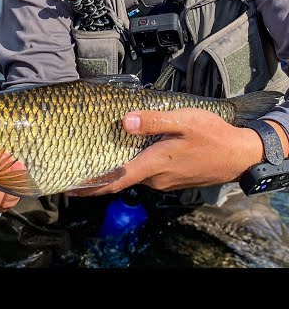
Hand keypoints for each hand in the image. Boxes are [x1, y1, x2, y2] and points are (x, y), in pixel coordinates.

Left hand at [67, 108, 280, 196]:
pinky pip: (147, 173)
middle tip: (79, 163)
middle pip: (121, 177)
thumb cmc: (213, 136)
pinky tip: (133, 152)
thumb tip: (123, 122)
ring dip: (119, 167)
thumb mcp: (184, 121)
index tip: (69, 187)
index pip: (114, 180)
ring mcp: (164, 181)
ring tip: (102, 152)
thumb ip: (153, 122)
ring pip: (135, 174)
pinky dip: (134, 165)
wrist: (240, 156)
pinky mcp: (171, 179)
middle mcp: (155, 178)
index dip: (90, 186)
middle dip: (100, 174)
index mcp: (153, 165)